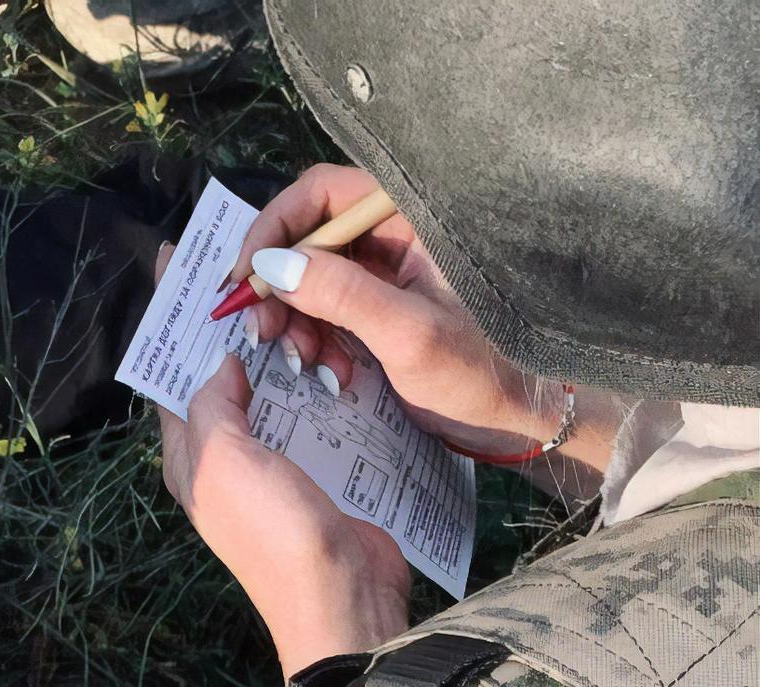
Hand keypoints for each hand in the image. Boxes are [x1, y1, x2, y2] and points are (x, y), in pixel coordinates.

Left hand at [158, 246, 408, 672]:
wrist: (344, 597)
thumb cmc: (274, 531)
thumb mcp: (225, 460)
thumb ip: (213, 404)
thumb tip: (220, 359)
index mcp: (189, 457)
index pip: (171, 376)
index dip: (172, 320)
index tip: (175, 260)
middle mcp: (224, 459)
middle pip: (219, 377)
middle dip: (227, 324)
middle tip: (245, 264)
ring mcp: (272, 464)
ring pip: (267, 389)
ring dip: (276, 348)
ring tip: (290, 295)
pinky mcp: (317, 468)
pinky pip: (308, 411)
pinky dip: (314, 379)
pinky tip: (329, 343)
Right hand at [231, 163, 565, 459]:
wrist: (514, 418)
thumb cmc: (480, 372)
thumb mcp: (408, 334)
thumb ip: (342, 295)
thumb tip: (275, 266)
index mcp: (412, 217)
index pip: (322, 194)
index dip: (274, 229)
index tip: (246, 277)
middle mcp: (394, 233)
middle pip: (306, 238)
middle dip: (279, 288)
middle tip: (261, 332)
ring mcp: (384, 270)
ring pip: (308, 279)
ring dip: (294, 323)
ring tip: (306, 363)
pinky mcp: (376, 304)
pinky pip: (323, 311)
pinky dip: (314, 341)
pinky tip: (330, 372)